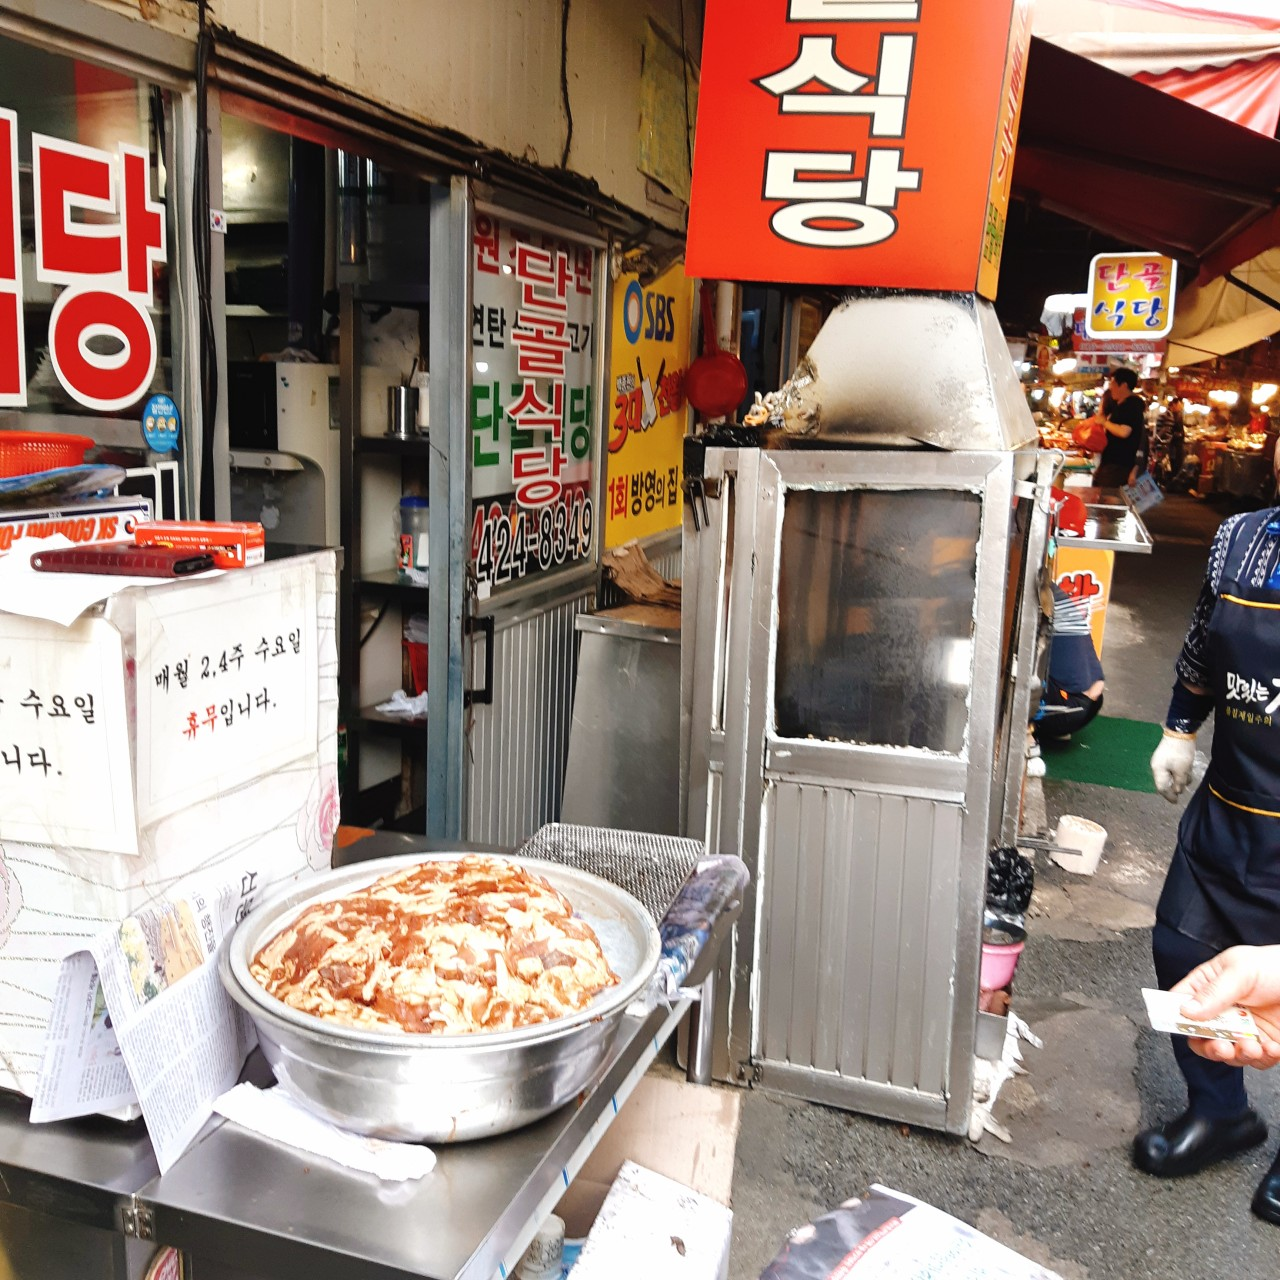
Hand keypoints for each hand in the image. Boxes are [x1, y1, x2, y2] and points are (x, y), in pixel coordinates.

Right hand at [1151, 730, 1195, 802]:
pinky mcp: (1167, 756)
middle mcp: (1157, 766)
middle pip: (1165, 781)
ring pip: (1170, 775)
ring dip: (1179, 778)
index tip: (1176, 802)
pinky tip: (1187, 769)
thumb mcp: (1182, 770)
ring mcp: (1162, 760)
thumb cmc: (1180, 752)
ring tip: (1188, 777)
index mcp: (1158, 770)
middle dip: (1175, 786)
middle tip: (1183, 790)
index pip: (1161, 787)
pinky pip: (1172, 768)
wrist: (1180, 732)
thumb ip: (1179, 782)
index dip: (1169, 796)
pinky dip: (1179, 772)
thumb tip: (1177, 791)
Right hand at [1171, 946, 1279, 1068]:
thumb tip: (1186, 1010)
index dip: (1176, 1017)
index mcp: (1209, 986)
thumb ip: (1214, 992)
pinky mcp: (1266, 1043)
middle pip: (1201, 1036)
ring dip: (1239, 1055)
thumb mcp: (1240, 970)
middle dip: (1210, 1046)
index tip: (1181, 1027)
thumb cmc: (1276, 966)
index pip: (1181, 1004)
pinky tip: (1272, 1047)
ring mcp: (1244, 1028)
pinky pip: (1257, 1060)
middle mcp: (1224, 1011)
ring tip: (1253, 1046)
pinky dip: (1263, 1058)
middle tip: (1221, 1047)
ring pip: (1228, 1053)